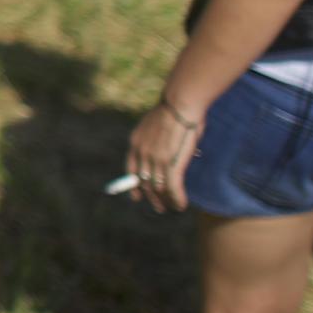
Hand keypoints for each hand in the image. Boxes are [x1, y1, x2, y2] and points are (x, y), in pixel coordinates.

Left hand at [125, 97, 204, 213]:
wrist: (181, 104)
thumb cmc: (175, 111)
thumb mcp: (159, 126)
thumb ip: (158, 141)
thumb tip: (168, 151)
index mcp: (136, 142)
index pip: (130, 170)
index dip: (133, 186)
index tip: (136, 197)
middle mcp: (142, 153)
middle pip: (144, 182)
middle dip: (152, 197)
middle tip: (159, 207)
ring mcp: (155, 160)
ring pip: (159, 188)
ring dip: (166, 201)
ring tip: (173, 208)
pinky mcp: (171, 165)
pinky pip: (173, 189)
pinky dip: (177, 199)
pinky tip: (181, 205)